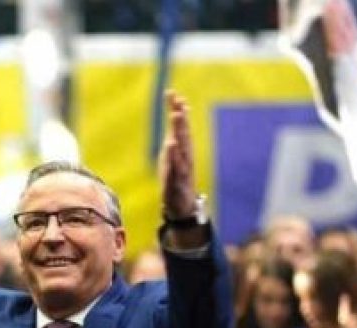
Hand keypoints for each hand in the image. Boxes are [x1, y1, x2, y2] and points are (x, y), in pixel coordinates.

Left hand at [158, 90, 196, 218]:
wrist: (182, 205)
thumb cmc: (177, 176)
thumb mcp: (173, 152)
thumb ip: (175, 132)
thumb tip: (178, 110)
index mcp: (182, 148)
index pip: (180, 126)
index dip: (177, 110)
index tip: (173, 93)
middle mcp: (185, 156)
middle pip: (183, 135)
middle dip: (180, 119)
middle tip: (177, 104)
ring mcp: (182, 169)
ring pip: (181, 149)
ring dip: (179, 133)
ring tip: (176, 119)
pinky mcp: (176, 181)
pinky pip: (174, 168)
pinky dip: (173, 157)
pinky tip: (171, 145)